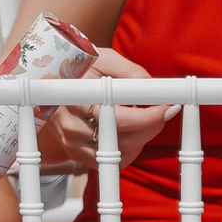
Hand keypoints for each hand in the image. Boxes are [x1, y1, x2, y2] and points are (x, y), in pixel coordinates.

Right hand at [40, 46, 176, 170]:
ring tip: (145, 119)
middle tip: (164, 111)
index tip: (169, 106)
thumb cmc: (80, 65)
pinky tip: (130, 132)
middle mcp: (71, 124)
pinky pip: (108, 163)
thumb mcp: (105, 58)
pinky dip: (126, 151)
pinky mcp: (74, 153)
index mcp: (77, 98)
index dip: (150, 116)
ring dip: (140, 140)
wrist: (52, 77)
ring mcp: (71, 142)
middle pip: (123, 140)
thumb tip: (155, 90)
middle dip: (151, 127)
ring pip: (118, 155)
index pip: (120, 118)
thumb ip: (131, 73)